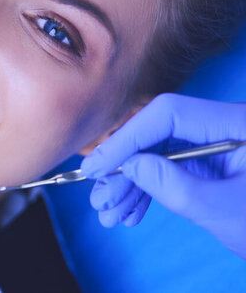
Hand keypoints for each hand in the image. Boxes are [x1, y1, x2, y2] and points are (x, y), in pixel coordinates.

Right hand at [80, 93, 245, 258]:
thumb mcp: (226, 212)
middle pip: (158, 133)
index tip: (98, 166)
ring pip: (160, 153)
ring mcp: (217, 145)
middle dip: (125, 168)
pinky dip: (149, 191)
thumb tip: (131, 165)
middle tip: (100, 198)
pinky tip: (131, 212)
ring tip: (109, 214)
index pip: (168, 114)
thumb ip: (175, 187)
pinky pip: (171, 168)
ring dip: (132, 185)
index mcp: (238, 124)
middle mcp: (224, 126)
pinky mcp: (211, 163)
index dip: (127, 138)